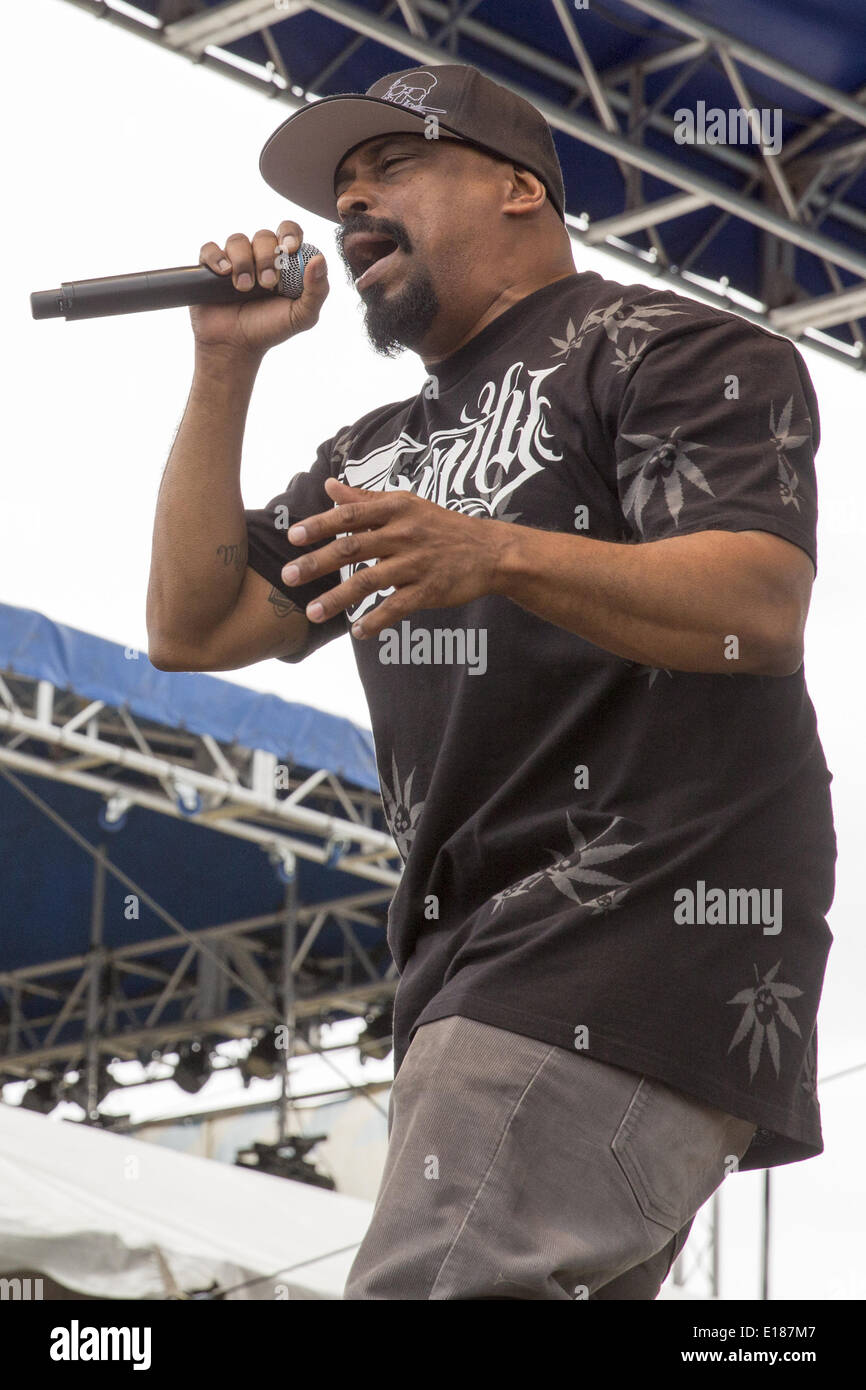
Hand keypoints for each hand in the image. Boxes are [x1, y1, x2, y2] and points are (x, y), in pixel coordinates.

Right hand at [191, 221, 327, 359]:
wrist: (236, 346)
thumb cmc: (270, 329)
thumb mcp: (302, 316)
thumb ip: (317, 291)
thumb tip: (319, 259)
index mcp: (284, 263)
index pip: (289, 232)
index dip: (290, 234)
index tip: (289, 250)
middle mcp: (259, 256)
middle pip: (264, 235)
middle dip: (266, 258)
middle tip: (267, 284)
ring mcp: (234, 260)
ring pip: (237, 240)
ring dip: (243, 262)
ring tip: (244, 289)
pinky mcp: (211, 268)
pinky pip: (211, 249)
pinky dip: (217, 258)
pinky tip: (223, 274)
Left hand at [280, 478, 512, 637]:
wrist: (490, 550)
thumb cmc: (440, 526)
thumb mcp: (406, 505)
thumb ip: (364, 500)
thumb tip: (329, 486)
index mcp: (396, 509)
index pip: (350, 515)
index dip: (320, 526)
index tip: (293, 537)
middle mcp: (404, 533)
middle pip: (352, 548)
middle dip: (316, 563)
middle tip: (287, 577)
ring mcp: (417, 563)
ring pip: (369, 581)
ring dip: (337, 599)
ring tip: (312, 613)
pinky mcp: (430, 589)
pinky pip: (396, 607)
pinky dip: (375, 621)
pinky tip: (356, 632)